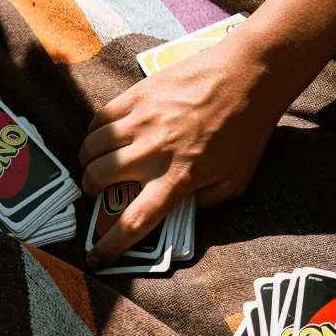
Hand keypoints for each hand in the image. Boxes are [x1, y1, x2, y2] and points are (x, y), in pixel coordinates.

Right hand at [78, 39, 286, 267]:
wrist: (247, 76)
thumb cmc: (245, 130)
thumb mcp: (236, 181)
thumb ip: (204, 204)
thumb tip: (176, 212)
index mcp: (178, 179)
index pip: (134, 221)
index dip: (110, 246)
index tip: (95, 259)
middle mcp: (153, 153)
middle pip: (98, 179)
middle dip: (91, 189)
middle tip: (97, 188)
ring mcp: (141, 122)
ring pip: (91, 148)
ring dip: (88, 161)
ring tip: (95, 162)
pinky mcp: (136, 97)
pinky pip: (99, 119)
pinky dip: (94, 132)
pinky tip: (102, 135)